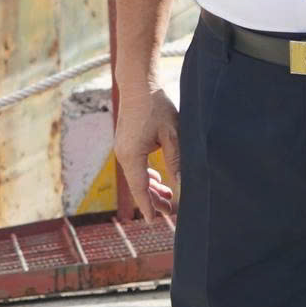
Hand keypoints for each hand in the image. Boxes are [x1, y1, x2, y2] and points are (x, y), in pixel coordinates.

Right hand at [111, 84, 180, 222]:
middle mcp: (123, 155)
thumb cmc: (157, 107)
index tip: (153, 220)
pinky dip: (147, 175)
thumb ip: (176, 159)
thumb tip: (183, 182)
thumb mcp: (172, 133)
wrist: (139, 86)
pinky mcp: (126, 144)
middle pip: (139, 185)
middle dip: (154, 199)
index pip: (140, 187)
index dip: (148, 205)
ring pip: (137, 176)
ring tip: (167, 199)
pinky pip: (136, 166)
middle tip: (170, 212)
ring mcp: (123, 149)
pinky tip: (158, 180)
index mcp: (132, 155)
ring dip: (152, 187)